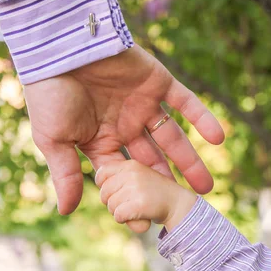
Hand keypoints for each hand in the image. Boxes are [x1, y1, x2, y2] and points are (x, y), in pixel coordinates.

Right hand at [24, 43, 222, 224]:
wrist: (60, 48)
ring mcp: (142, 103)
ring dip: (190, 159)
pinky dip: (203, 118)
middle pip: (153, 159)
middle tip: (188, 206)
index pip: (124, 174)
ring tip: (207, 185)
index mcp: (100, 139)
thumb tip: (67, 211)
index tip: (149, 222)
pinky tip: (220, 139)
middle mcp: (124, 124)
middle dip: (170, 181)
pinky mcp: (158, 81)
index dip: (135, 196)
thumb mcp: (54, 140)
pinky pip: (185, 103)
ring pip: (172, 136)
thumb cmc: (50, 95)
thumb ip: (66, 175)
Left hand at [95, 160, 196, 231]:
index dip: (104, 187)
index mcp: (131, 164)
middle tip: (130, 205)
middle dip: (113, 203)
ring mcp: (136, 187)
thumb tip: (102, 193)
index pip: (101, 174)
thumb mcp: (138, 178)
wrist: (180, 206)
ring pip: (110, 206)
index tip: (115, 194)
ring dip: (121, 213)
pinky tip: (140, 218)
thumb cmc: (157, 194)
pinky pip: (118, 216)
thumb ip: (120, 180)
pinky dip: (126, 221)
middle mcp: (132, 172)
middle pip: (104, 193)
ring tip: (138, 210)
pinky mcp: (140, 203)